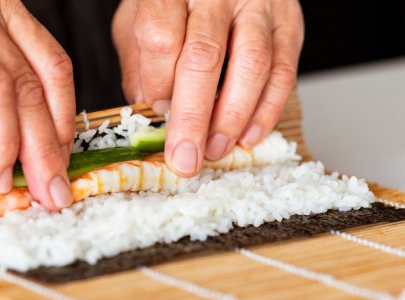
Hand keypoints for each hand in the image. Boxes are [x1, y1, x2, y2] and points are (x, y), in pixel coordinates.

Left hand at [112, 0, 303, 175]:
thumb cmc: (172, 1)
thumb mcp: (137, 19)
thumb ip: (139, 62)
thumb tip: (151, 112)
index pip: (162, 38)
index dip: (159, 84)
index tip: (157, 112)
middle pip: (205, 57)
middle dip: (193, 118)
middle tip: (185, 159)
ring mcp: (258, 4)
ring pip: (252, 66)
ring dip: (232, 118)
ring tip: (215, 150)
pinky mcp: (288, 22)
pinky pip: (284, 71)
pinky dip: (267, 110)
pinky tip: (248, 136)